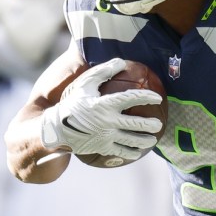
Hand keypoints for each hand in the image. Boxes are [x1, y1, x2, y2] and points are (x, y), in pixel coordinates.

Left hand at [0, 0, 67, 64]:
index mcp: (27, 3)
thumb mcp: (8, 24)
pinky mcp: (54, 22)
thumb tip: (0, 5)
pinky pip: (60, 12)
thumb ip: (6, 14)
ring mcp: (47, 12)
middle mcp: (38, 5)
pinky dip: (65, 6)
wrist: (27, 48)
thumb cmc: (16, 35)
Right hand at [39, 58, 162, 159]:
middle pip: (135, 124)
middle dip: (150, 124)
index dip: (146, 97)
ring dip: (144, 141)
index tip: (157, 97)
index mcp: (104, 104)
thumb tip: (121, 61)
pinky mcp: (102, 147)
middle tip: (159, 124)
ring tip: (153, 140)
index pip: (131, 98)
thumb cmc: (72, 103)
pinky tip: (137, 153)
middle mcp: (107, 121)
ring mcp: (105, 136)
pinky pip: (120, 151)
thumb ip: (103, 72)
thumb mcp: (85, 84)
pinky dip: (131, 153)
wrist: (56, 128)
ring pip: (131, 140)